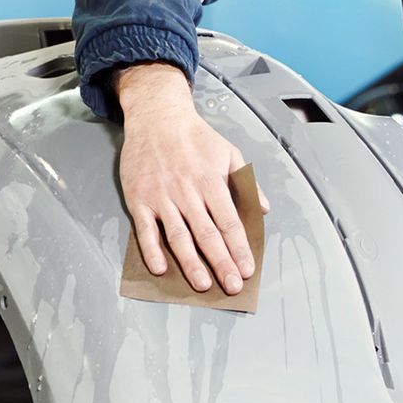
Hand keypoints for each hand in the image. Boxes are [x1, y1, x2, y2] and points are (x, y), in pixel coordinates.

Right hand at [115, 62, 268, 293]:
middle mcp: (187, 190)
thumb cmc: (194, 137)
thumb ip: (246, 182)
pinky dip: (152, 250)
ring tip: (203, 284)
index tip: (247, 268)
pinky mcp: (139, 199)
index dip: (239, 248)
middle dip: (222, 262)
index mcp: (211, 180)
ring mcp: (161, 196)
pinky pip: (146, 229)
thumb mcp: (229, 152)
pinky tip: (161, 267)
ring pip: (178, 236)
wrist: (156, 117)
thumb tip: (263, 209)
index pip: (229, 222)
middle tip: (232, 285)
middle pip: (207, 234)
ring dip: (191, 263)